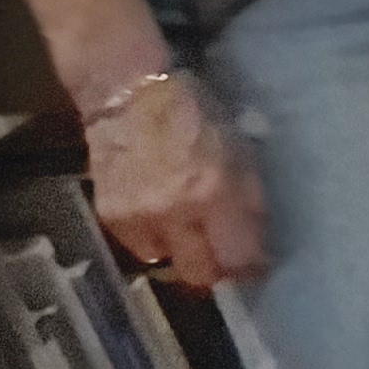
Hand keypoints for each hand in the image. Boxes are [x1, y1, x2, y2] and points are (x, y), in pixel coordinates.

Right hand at [87, 74, 267, 289]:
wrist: (130, 95)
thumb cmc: (196, 116)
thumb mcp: (240, 154)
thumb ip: (249, 204)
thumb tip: (256, 249)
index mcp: (213, 192)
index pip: (236, 258)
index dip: (251, 268)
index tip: (258, 265)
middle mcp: (173, 212)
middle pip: (199, 274)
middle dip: (218, 271)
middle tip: (226, 258)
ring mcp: (138, 217)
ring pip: (169, 263)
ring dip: (184, 254)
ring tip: (192, 233)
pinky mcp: (110, 217)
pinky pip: (141, 247)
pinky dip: (156, 239)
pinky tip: (163, 217)